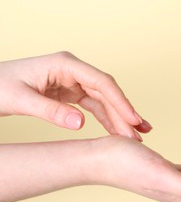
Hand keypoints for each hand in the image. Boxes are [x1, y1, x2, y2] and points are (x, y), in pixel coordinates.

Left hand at [0, 52, 151, 139]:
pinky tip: (117, 131)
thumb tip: (81, 124)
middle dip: (124, 114)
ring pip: (104, 101)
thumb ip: (50, 112)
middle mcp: (73, 71)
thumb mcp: (20, 100)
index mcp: (65, 64)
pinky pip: (94, 107)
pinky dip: (107, 120)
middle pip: (107, 93)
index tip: (133, 120)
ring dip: (119, 119)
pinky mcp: (71, 93)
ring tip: (135, 136)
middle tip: (139, 135)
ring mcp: (73, 82)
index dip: (121, 102)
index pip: (101, 83)